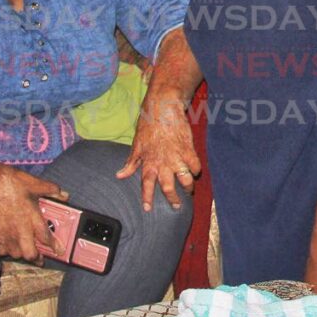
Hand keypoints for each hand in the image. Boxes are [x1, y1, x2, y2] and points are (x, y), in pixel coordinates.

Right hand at [0, 163, 68, 263]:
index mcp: (31, 217)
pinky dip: (5, 250)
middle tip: (40, 257)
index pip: (47, 238)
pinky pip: (1, 251)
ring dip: (21, 253)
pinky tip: (7, 243)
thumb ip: (50, 190)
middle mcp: (19, 230)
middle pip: (31, 254)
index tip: (59, 250)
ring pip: (15, 254)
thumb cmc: (6, 182)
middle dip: (37, 258)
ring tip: (23, 248)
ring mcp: (4, 235)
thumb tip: (63, 195)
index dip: (54, 246)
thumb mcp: (33, 182)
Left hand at [116, 93, 198, 211]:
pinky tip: (195, 170)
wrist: (163, 108)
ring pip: (185, 180)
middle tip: (176, 205)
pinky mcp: (188, 149)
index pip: (146, 184)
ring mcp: (176, 157)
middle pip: (168, 187)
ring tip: (189, 190)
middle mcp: (162, 162)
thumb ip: (131, 162)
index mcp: (148, 162)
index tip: (147, 209)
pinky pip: (195, 166)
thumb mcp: (137, 144)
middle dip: (173, 199)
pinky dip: (196, 169)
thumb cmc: (148, 124)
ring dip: (188, 187)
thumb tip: (120, 175)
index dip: (147, 198)